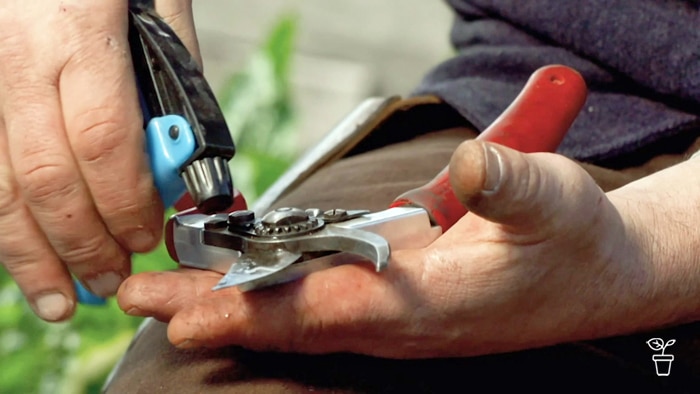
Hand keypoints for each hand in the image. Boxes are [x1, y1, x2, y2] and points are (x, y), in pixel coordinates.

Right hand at [0, 0, 198, 321]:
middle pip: (47, 177)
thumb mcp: (156, 2)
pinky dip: (2, 220)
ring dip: (30, 253)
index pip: (103, 142)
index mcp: (79, 32)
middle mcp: (17, 58)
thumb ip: (172, 79)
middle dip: (82, 243)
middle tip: (109, 280)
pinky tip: (21, 254)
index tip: (145, 238)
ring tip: (58, 299)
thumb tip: (177, 158)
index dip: (124, 204)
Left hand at [118, 139, 673, 357]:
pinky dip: (269, 290)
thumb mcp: (553, 203)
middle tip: (142, 300)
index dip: (257, 312)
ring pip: (298, 313)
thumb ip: (508, 185)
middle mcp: (402, 319)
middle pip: (292, 319)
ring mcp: (395, 312)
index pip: (327, 311)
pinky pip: (319, 299)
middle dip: (214, 310)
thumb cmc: (575, 245)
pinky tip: (239, 277)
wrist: (598, 275)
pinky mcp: (396, 297)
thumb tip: (468, 168)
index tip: (187, 317)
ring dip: (231, 302)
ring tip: (168, 292)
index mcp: (432, 306)